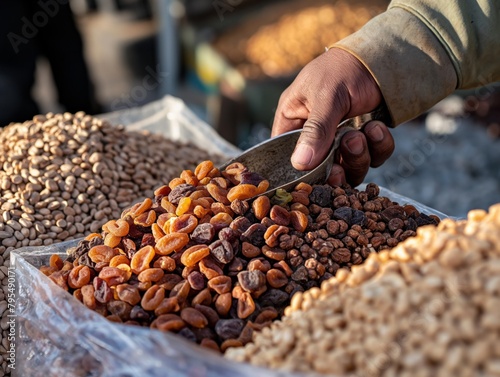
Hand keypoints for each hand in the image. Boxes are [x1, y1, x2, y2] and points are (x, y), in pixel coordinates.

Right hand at [271, 48, 394, 185]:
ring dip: (359, 156)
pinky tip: (377, 127)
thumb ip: (315, 131)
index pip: (285, 155)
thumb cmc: (343, 69)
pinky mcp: (366, 142)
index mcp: (293, 121)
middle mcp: (315, 135)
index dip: (297, 171)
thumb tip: (299, 164)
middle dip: (335, 169)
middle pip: (319, 171)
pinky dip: (378, 147)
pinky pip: (373, 158)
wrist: (383, 58)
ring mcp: (341, 141)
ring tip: (363, 133)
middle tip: (341, 165)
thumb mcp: (326, 97)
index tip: (312, 177)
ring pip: (349, 169)